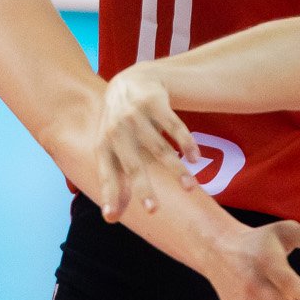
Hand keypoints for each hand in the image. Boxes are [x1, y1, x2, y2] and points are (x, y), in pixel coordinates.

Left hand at [96, 64, 198, 221]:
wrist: (130, 80)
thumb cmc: (120, 126)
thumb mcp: (111, 149)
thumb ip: (113, 182)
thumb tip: (110, 219)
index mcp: (104, 144)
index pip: (107, 174)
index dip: (109, 194)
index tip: (111, 217)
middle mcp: (117, 130)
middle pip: (133, 164)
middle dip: (144, 187)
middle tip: (154, 211)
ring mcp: (136, 114)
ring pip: (160, 148)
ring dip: (177, 170)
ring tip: (191, 188)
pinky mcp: (155, 102)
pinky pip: (174, 126)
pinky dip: (186, 143)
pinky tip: (195, 158)